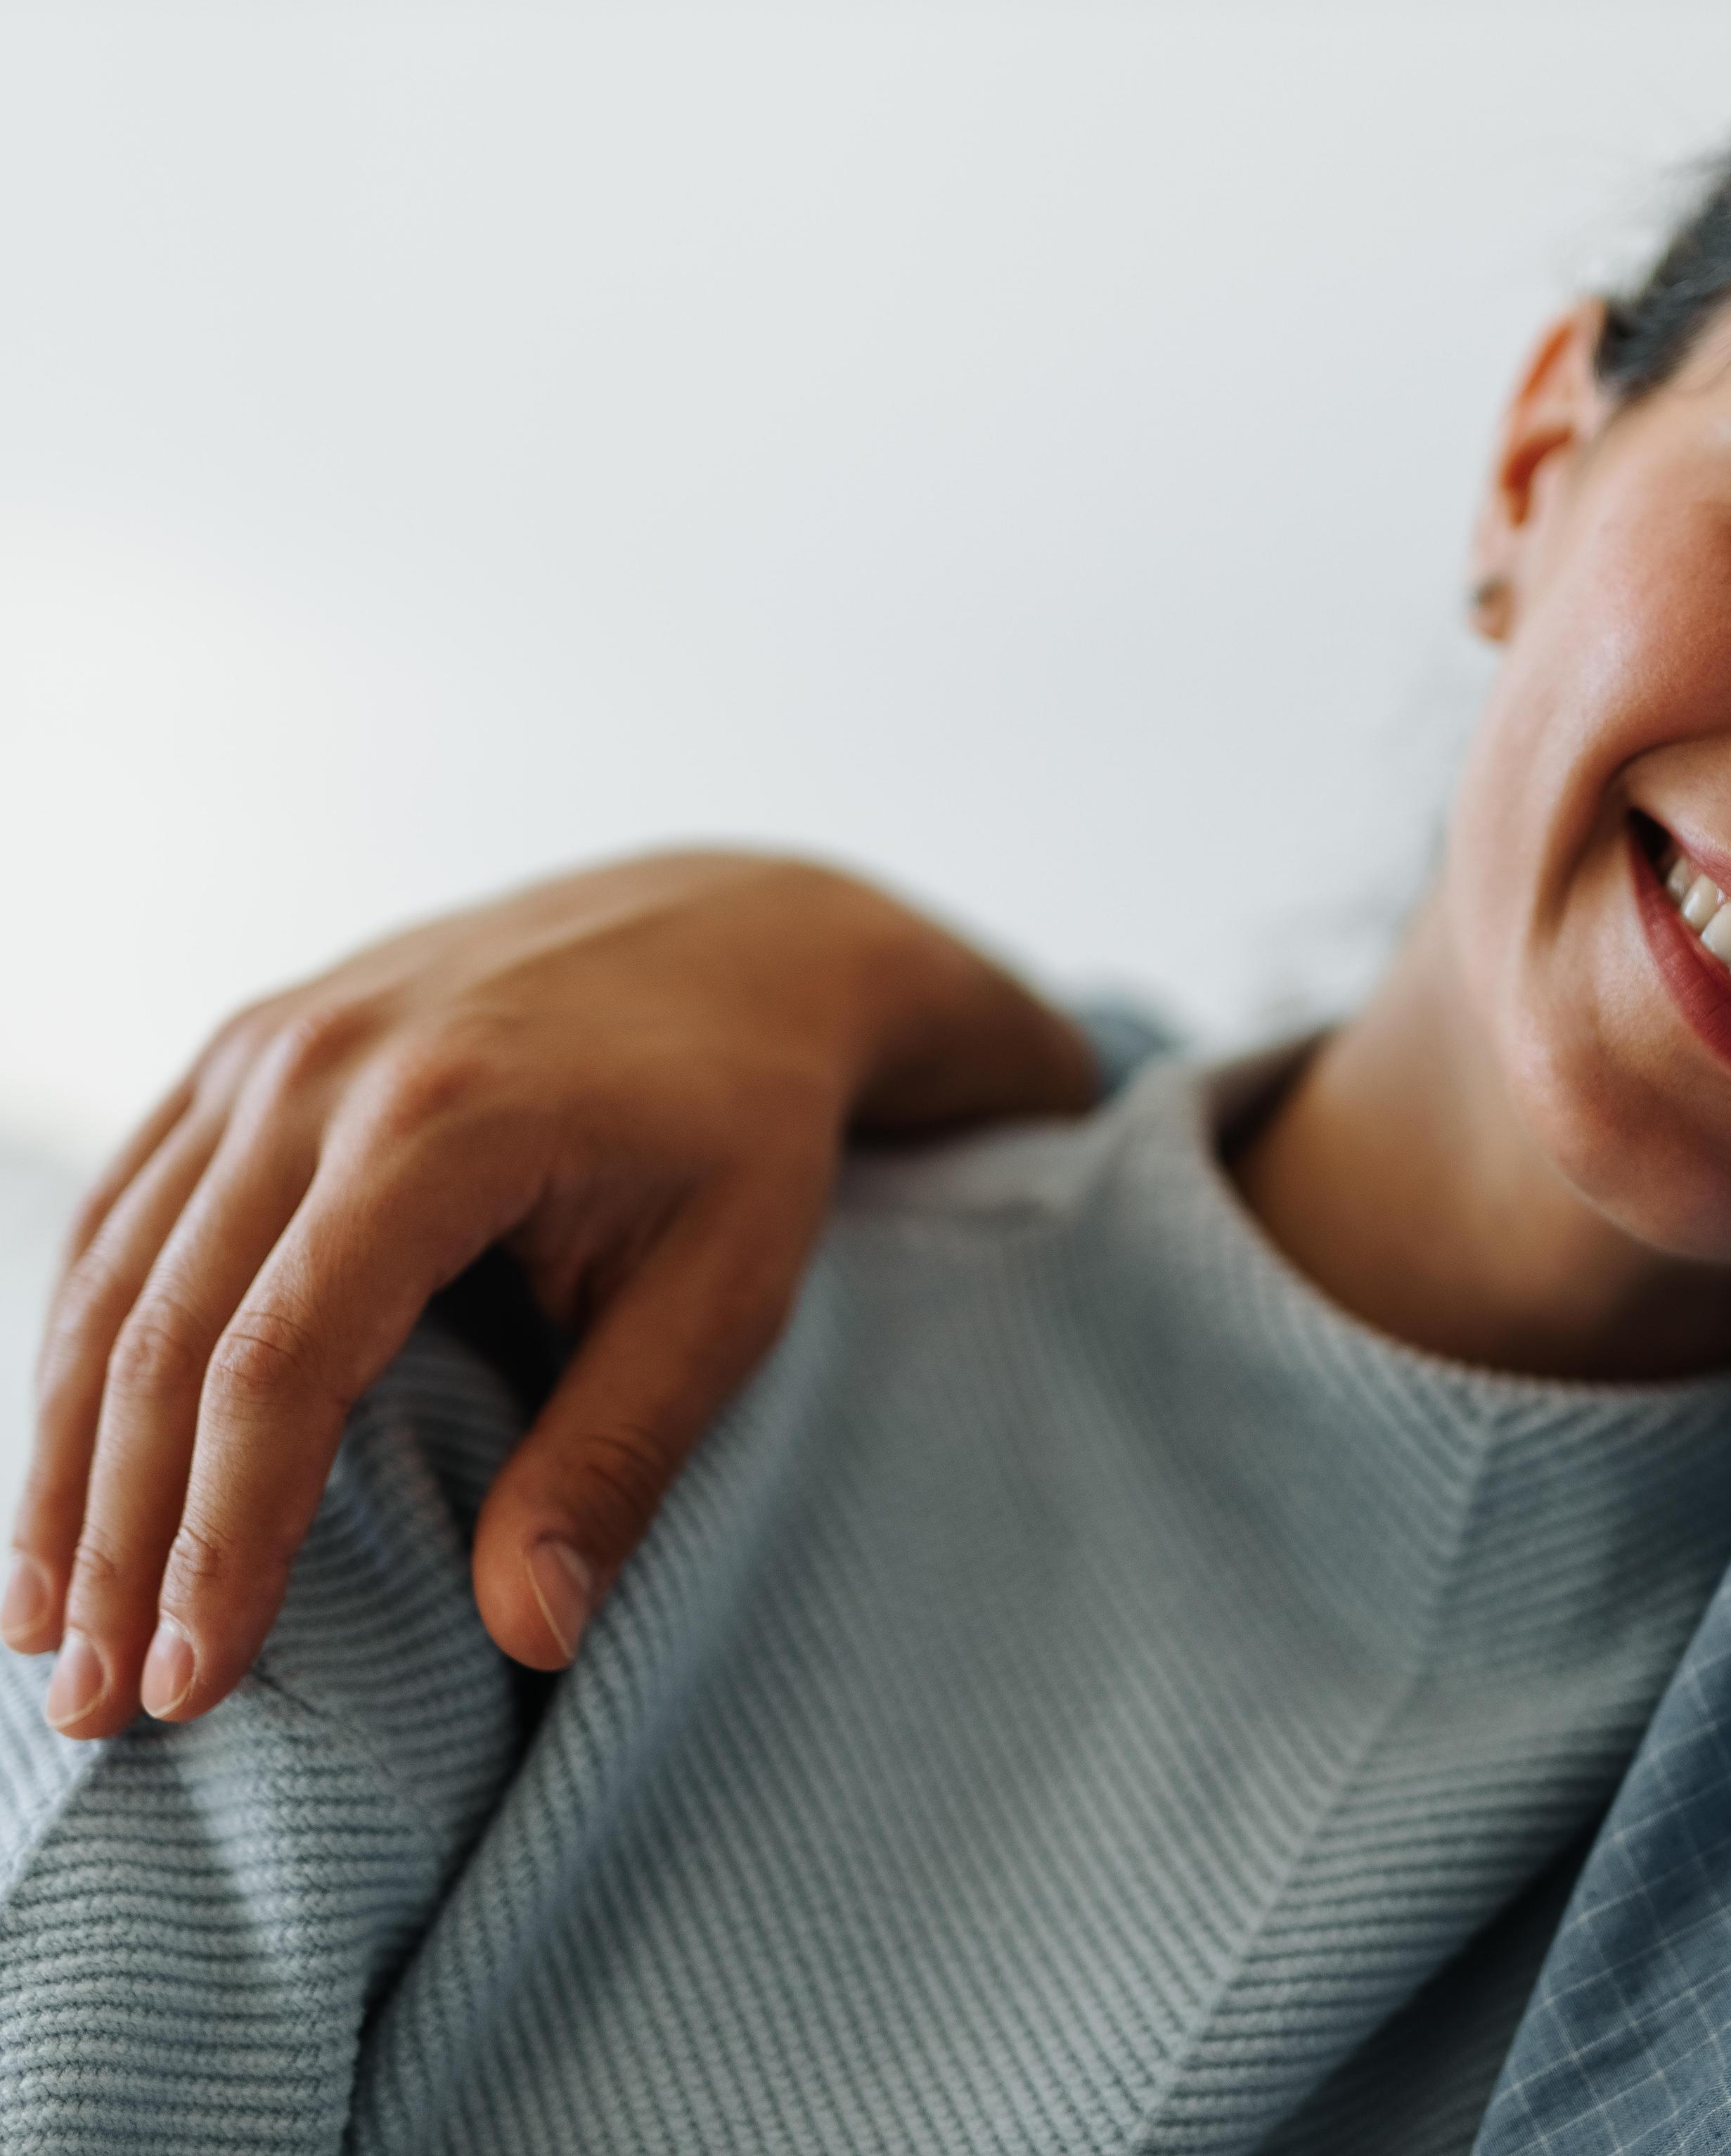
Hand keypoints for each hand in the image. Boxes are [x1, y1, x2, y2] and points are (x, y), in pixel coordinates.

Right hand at [9, 852, 1095, 1736]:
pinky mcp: (249, 1044)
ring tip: (41, 1627)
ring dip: (62, 1460)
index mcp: (445, 1121)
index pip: (279, 1365)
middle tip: (86, 1707)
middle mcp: (321, 1066)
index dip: (221, 1540)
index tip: (188, 1690)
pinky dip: (79, 1343)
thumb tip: (527, 1638)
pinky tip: (66, 1465)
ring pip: (109, 1276)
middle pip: (163, 1334)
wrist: (743, 935)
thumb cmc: (749, 1125)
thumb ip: (619, 1454)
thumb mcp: (730, 1288)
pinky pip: (126, 1209)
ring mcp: (268, 1041)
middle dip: (115, 1536)